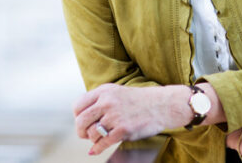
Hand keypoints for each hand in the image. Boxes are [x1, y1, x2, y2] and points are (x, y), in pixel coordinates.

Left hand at [73, 83, 192, 154]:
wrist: (163, 105)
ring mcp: (115, 116)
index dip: (78, 116)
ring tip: (101, 137)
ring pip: (91, 133)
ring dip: (93, 139)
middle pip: (81, 121)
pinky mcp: (123, 129)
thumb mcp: (118, 93)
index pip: (78, 106)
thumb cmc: (140, 101)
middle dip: (81, 131)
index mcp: (105, 91)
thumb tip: (81, 118)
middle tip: (86, 134)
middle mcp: (108, 102)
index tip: (84, 122)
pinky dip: (97, 149)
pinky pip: (102, 143)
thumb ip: (100, 101)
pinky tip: (96, 150)